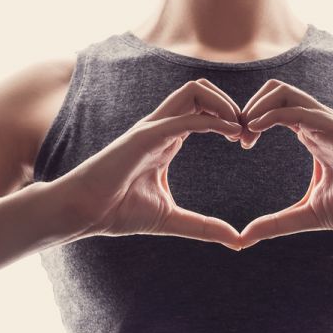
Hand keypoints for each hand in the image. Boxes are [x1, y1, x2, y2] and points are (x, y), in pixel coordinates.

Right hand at [61, 79, 245, 249]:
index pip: (203, 109)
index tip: (247, 142)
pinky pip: (184, 117)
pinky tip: (232, 133)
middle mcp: (160, 126)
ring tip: (240, 129)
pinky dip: (213, 120)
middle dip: (231, 104)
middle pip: (201, 90)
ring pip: (194, 90)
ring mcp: (152, 128)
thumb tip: (237, 241)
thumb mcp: (171, 219)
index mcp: (166, 138)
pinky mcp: (144, 136)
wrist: (83, 212)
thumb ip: (204, 226)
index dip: (230, 119)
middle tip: (249, 133)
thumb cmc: (117, 212)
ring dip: (224, 104)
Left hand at [236, 79, 332, 248]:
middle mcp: (319, 123)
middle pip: (275, 90)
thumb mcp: (308, 216)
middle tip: (236, 136)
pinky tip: (255, 130)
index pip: (274, 108)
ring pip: (284, 92)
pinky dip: (272, 114)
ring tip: (243, 131)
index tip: (240, 143)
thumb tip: (243, 238)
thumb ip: (276, 223)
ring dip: (256, 106)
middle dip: (249, 106)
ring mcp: (330, 123)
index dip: (251, 120)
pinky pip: (300, 110)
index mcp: (312, 135)